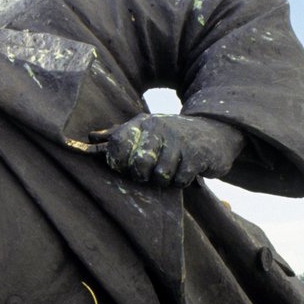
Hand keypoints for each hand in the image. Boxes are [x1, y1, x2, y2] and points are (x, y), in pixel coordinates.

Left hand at [89, 113, 244, 187]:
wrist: (214, 130)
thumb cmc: (170, 135)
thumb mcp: (143, 130)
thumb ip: (117, 135)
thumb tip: (90, 138)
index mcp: (140, 123)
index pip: (117, 145)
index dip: (118, 163)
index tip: (125, 167)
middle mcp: (158, 128)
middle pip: (139, 166)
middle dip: (143, 176)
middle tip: (151, 172)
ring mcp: (179, 140)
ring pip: (161, 176)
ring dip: (165, 179)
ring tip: (171, 168)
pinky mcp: (197, 154)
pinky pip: (180, 180)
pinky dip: (182, 180)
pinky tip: (186, 169)